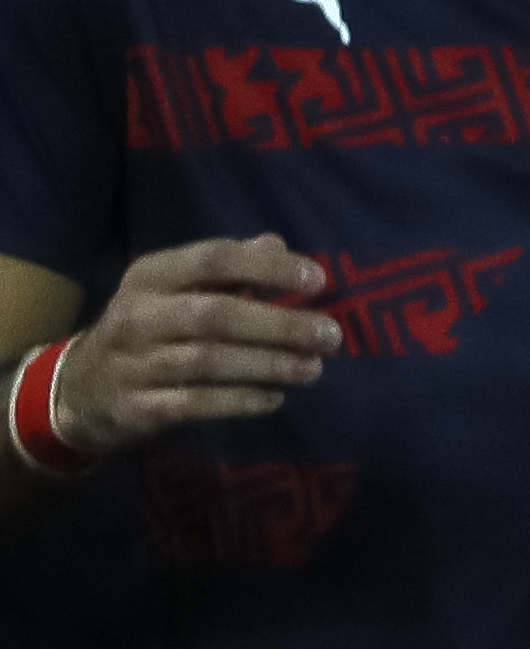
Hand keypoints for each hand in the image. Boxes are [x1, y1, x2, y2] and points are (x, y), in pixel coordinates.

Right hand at [56, 235, 335, 448]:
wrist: (81, 389)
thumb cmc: (148, 329)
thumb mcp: (174, 291)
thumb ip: (225, 270)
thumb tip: (276, 242)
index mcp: (150, 276)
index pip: (212, 259)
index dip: (267, 267)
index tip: (318, 279)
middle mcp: (138, 315)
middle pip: (216, 315)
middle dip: (279, 325)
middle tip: (330, 335)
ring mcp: (135, 363)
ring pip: (209, 361)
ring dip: (268, 364)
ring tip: (313, 368)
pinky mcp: (139, 406)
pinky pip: (197, 402)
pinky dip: (241, 400)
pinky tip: (275, 397)